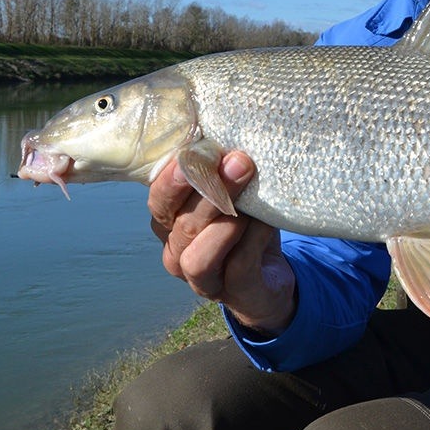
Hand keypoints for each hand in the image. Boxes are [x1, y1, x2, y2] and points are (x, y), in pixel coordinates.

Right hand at [149, 150, 295, 334]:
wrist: (270, 279)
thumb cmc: (246, 227)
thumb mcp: (232, 195)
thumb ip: (223, 172)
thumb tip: (232, 135)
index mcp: (170, 224)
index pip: (158, 200)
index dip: (174, 177)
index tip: (201, 148)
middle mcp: (177, 253)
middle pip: (181, 223)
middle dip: (208, 190)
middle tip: (238, 160)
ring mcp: (202, 280)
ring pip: (199, 255)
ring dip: (225, 220)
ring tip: (249, 191)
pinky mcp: (235, 294)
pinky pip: (238, 266)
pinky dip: (252, 240)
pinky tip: (266, 220)